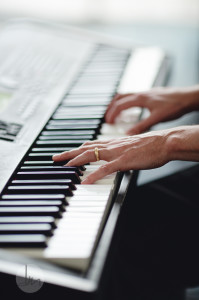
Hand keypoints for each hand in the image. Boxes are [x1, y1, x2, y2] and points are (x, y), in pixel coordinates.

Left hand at [53, 129, 172, 183]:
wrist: (164, 142)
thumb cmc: (151, 145)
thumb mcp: (132, 146)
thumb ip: (121, 150)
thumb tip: (115, 156)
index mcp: (114, 142)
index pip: (90, 144)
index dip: (76, 148)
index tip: (67, 152)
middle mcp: (112, 145)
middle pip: (85, 148)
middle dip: (68, 153)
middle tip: (55, 158)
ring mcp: (116, 153)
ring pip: (91, 155)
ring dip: (75, 161)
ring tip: (64, 167)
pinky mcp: (123, 161)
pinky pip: (105, 169)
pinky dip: (93, 175)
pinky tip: (85, 181)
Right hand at [106, 86, 198, 134]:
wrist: (188, 97)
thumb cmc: (175, 106)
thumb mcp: (156, 119)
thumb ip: (141, 126)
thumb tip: (128, 134)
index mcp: (141, 98)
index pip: (120, 105)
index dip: (112, 114)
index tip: (108, 122)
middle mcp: (142, 93)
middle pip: (119, 98)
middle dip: (111, 108)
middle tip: (108, 118)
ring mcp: (146, 92)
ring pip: (126, 95)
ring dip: (119, 104)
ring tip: (116, 114)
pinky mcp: (151, 94)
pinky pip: (134, 96)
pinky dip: (128, 103)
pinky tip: (132, 111)